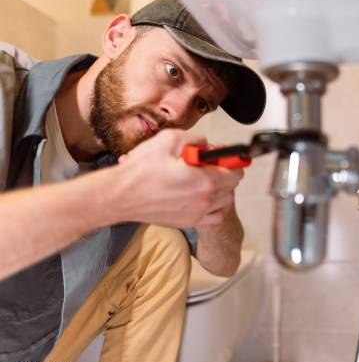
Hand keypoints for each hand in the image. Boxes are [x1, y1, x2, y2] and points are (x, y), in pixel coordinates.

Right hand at [112, 129, 243, 227]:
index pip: (236, 171)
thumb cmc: (141, 171)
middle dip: (224, 172)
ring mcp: (197, 214)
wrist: (120, 196)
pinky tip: (202, 197)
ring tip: (204, 179)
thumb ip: (195, 139)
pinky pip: (214, 216)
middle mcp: (205, 200)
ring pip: (225, 201)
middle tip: (208, 163)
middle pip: (232, 186)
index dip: (232, 160)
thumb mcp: (170, 140)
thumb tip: (206, 144)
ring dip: (221, 189)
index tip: (223, 155)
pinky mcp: (188, 222)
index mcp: (204, 180)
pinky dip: (214, 206)